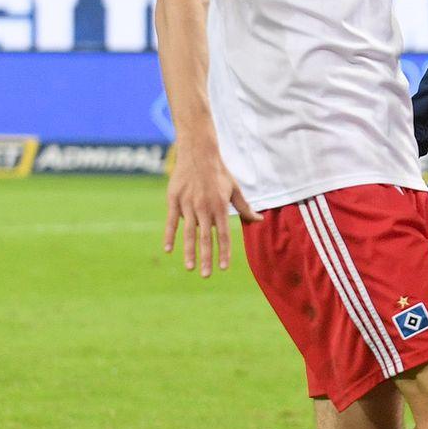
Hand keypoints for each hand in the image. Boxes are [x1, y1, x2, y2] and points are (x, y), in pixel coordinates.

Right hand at [164, 139, 258, 278]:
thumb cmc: (219, 172)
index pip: (223, 235)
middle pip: (206, 238)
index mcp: (220, 207)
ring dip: (190, 252)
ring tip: (190, 268)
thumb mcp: (235, 189)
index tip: (223, 268)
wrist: (198, 153)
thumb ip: (245, 207)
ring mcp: (188, 205)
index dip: (224, 252)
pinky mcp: (174, 200)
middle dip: (207, 258)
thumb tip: (259, 220)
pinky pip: (171, 221)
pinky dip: (170, 236)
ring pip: (189, 233)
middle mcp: (204, 208)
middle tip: (206, 275)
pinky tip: (168, 250)